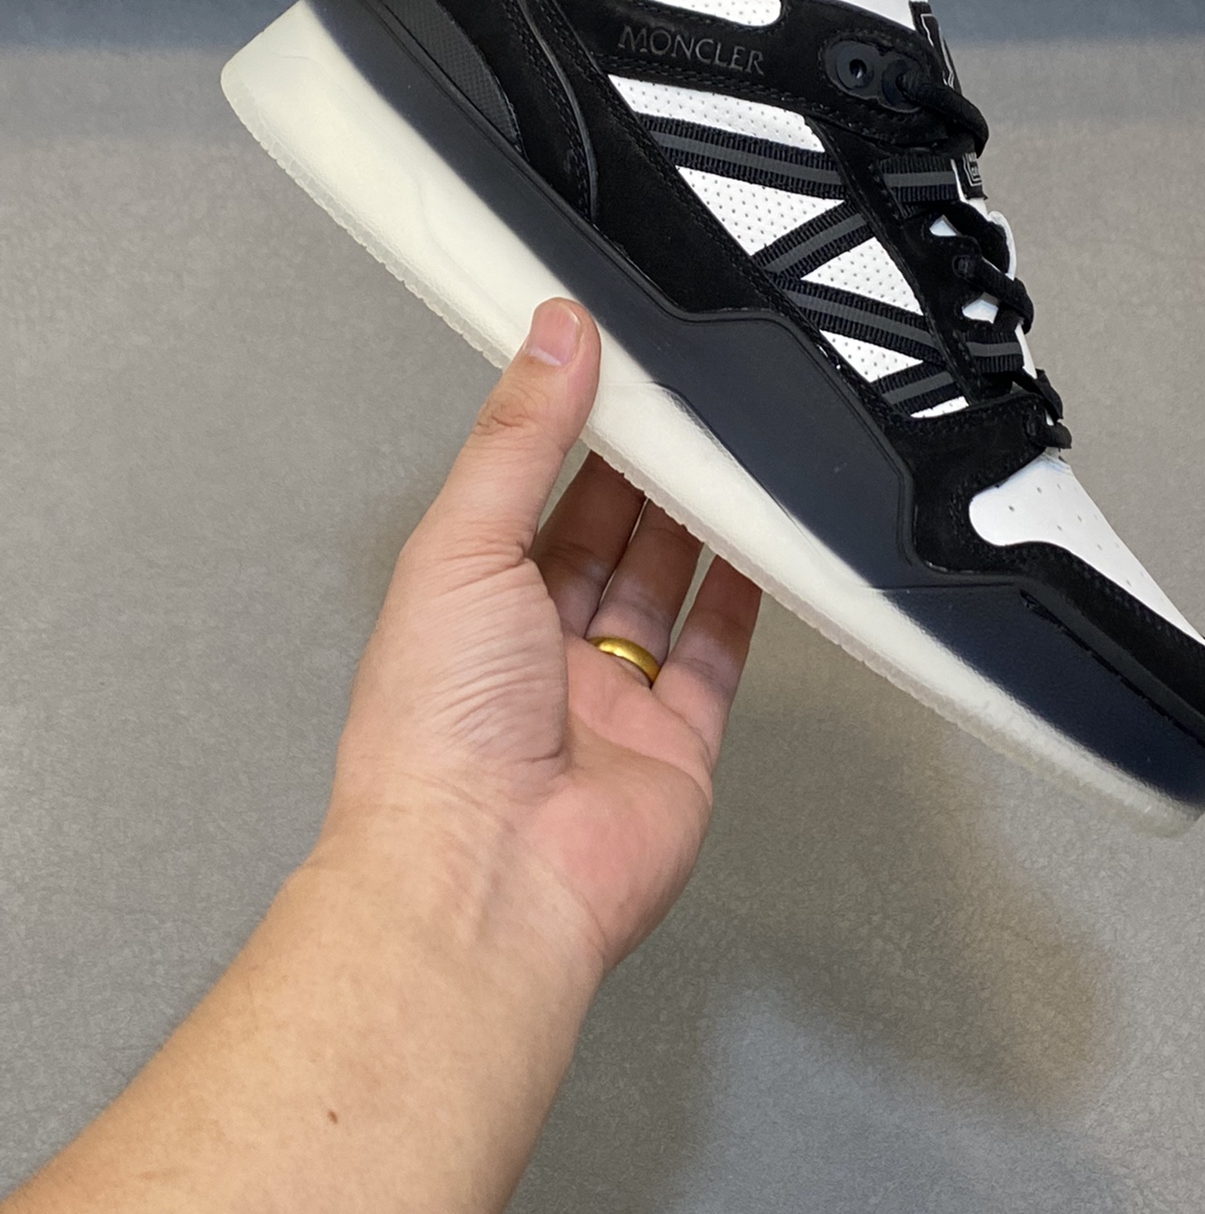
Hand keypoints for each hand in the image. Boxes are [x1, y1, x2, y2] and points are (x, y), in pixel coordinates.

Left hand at [325, 299, 760, 979]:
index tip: (617, 366)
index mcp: (467, 603)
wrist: (486, 876)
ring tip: (732, 454)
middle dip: (644, 472)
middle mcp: (533, 651)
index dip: (574, 432)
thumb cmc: (436, 732)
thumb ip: (518, 440)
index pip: (531, 494)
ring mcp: (608, 700)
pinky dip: (743, 598)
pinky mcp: (675, 745)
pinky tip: (761, 546)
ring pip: (664, 590)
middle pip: (604, 539)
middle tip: (688, 404)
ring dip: (696, 523)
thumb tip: (551, 337)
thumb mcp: (463, 545)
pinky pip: (717, 656)